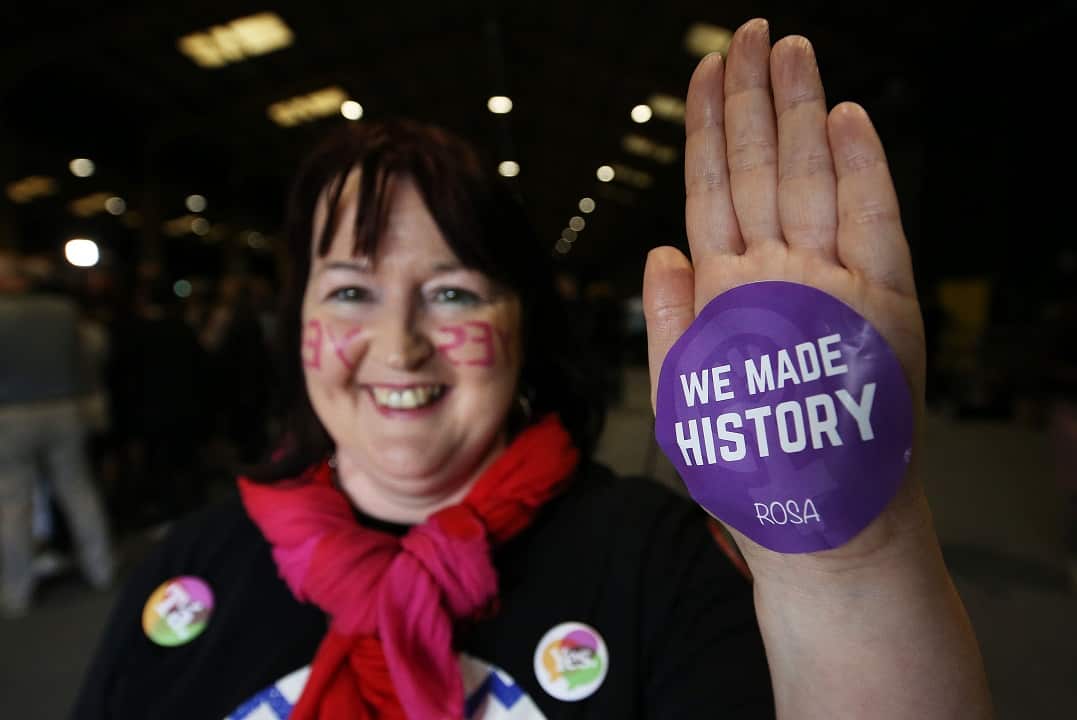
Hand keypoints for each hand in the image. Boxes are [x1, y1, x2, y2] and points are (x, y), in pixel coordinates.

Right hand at [644, 18, 928, 577]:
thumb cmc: (747, 464)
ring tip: (791, 47)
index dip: (708, 126)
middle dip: (752, 95)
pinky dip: (863, 166)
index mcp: (720, 295)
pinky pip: (875, 219)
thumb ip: (668, 322)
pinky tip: (851, 115)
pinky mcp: (887, 303)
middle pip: (758, 166)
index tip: (708, 71)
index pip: (710, 189)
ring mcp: (832, 284)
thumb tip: (661, 253)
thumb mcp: (682, 399)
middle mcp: (773, 276)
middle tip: (752, 33)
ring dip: (800, 108)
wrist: (824, 519)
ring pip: (808, 175)